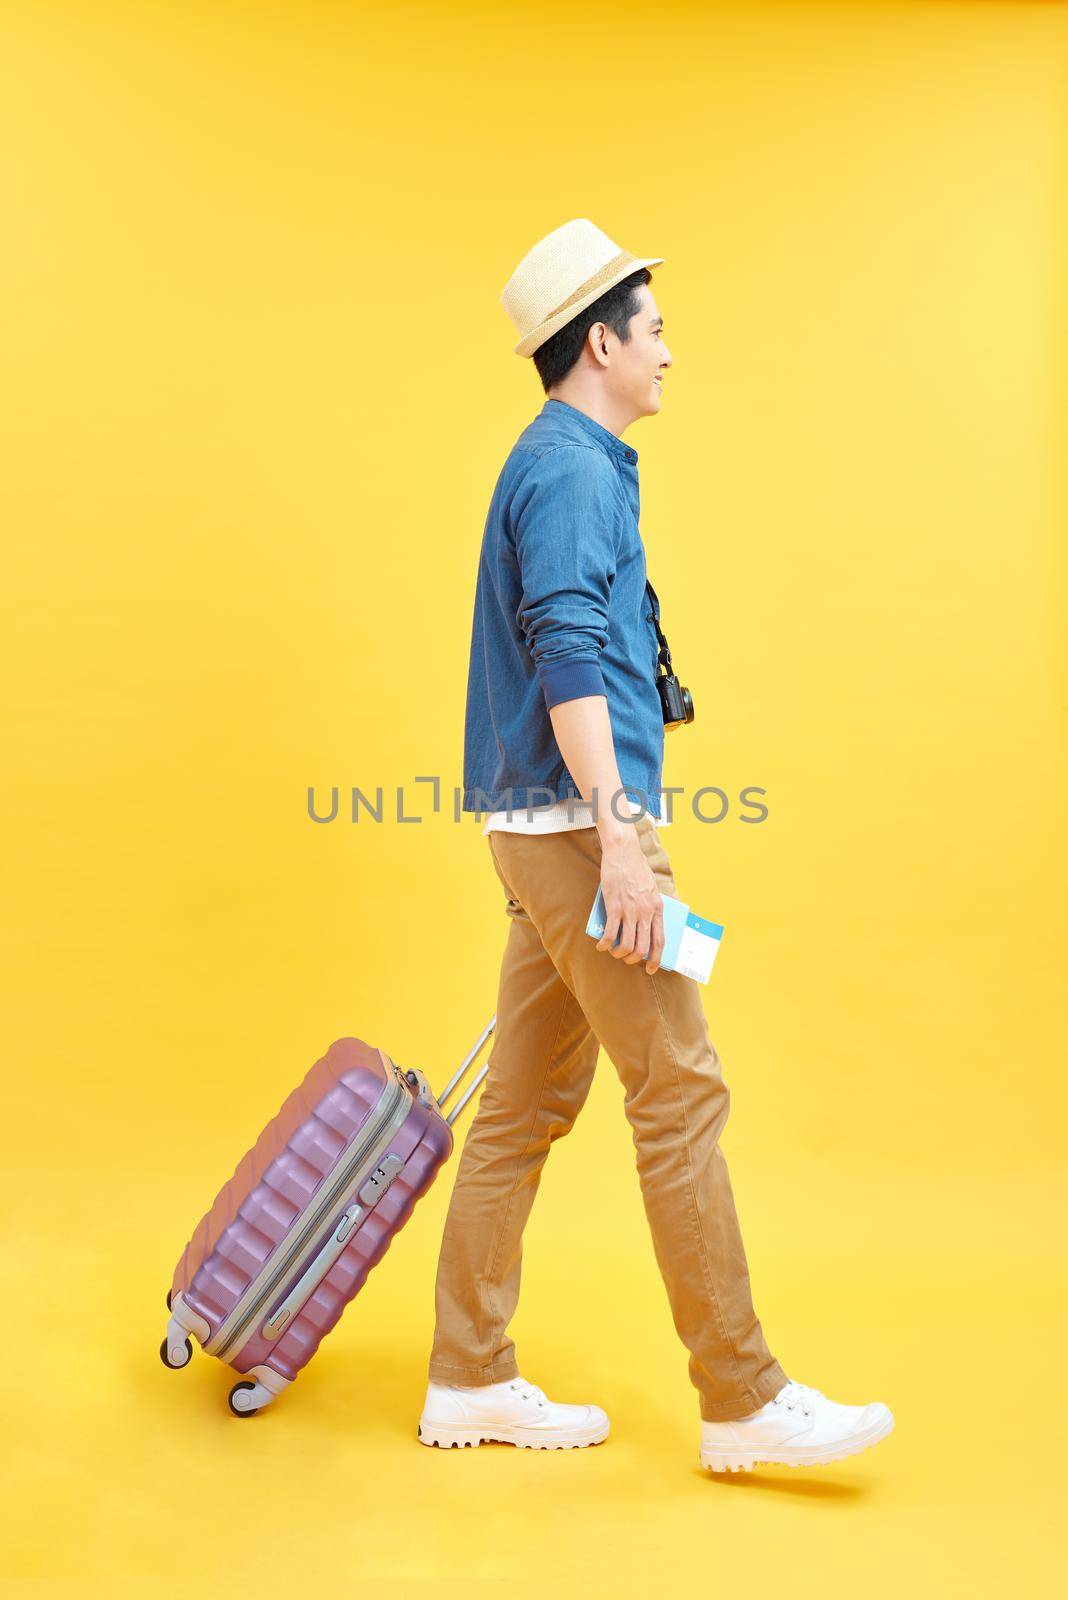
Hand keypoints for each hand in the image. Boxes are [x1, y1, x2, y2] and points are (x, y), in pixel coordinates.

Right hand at [595, 825, 664, 973]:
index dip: (655, 959)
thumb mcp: (652, 889)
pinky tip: (600, 945)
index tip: (650, 968)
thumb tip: (646, 926)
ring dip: (618, 954)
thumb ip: (651, 907)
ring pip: (626, 945)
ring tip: (612, 952)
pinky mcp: (614, 907)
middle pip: (642, 948)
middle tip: (625, 958)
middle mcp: (646, 912)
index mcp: (658, 909)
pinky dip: (604, 944)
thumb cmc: (637, 869)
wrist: (624, 852)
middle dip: (632, 959)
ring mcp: (630, 911)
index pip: (659, 941)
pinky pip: (610, 934)